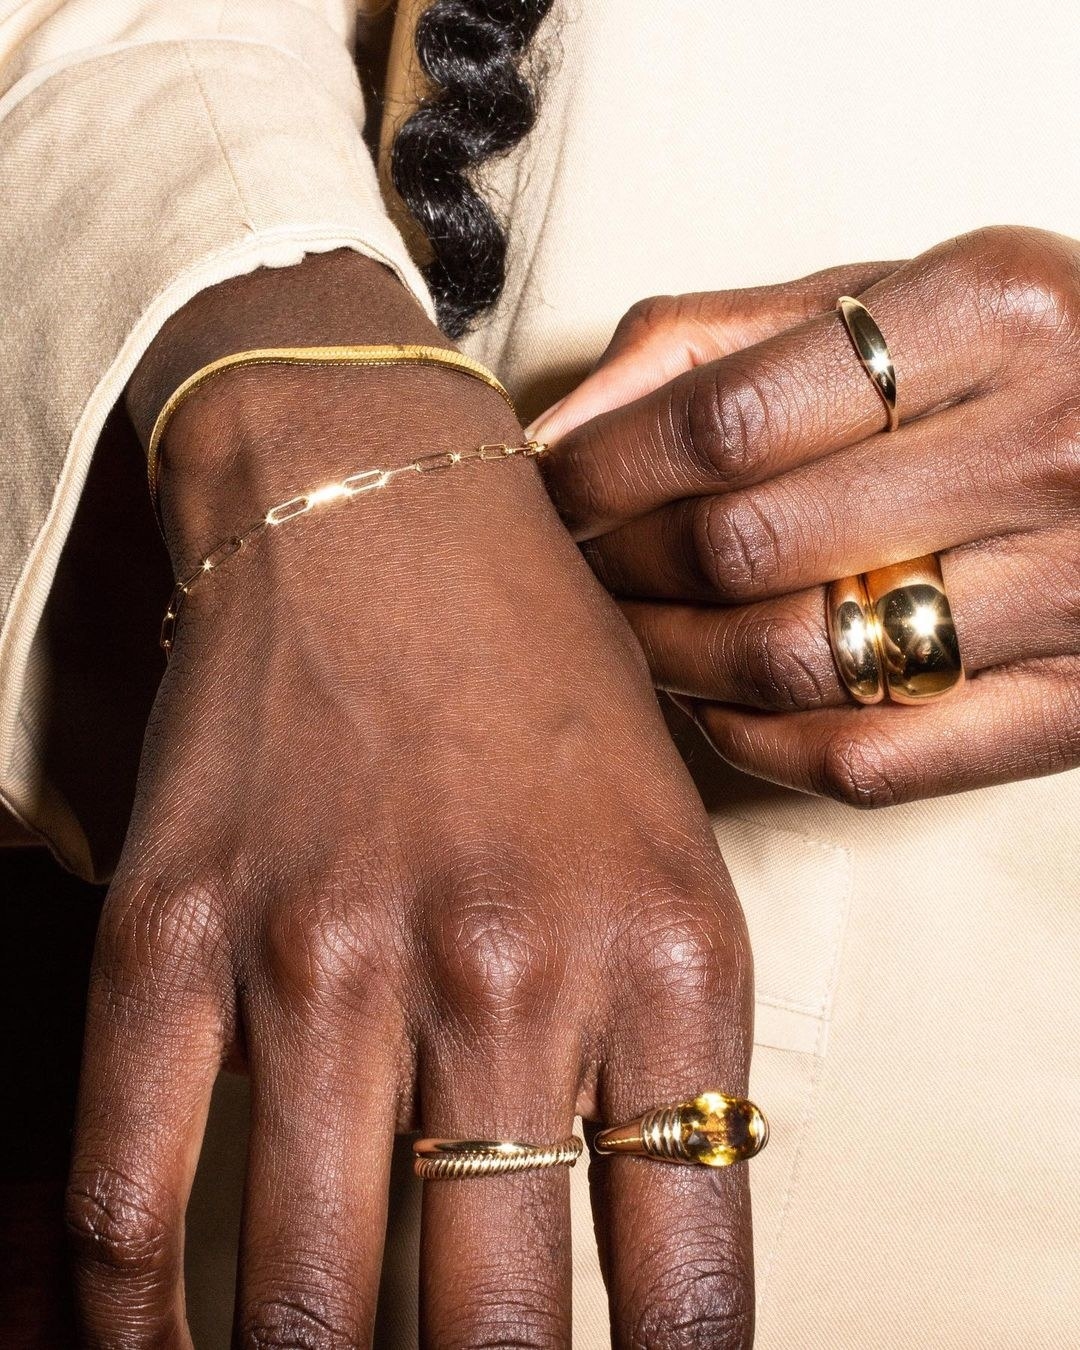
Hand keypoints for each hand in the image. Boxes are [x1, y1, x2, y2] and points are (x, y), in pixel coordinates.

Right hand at [67, 254, 755, 1346]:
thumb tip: (635, 1264)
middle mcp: (506, 973)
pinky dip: (138, 1316)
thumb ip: (670, 1060)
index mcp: (665, 961)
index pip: (688, 1283)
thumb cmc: (550, 691)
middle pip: (497, 1325)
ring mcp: (326, 953)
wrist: (387, 518)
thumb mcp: (677, 858)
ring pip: (309, 1293)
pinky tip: (164, 1348)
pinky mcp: (178, 924)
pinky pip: (130, 1187)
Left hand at [538, 227, 1079, 805]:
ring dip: (669, 662)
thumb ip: (718, 337)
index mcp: (997, 310)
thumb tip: (553, 430)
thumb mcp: (893, 297)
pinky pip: (872, 759)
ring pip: (794, 661)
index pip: (728, 418)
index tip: (549, 493)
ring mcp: (1079, 588)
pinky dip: (760, 744)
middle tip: (575, 569)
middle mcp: (1052, 446)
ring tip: (627, 633)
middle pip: (746, 547)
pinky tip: (714, 706)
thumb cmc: (1013, 362)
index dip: (602, 471)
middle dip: (619, 569)